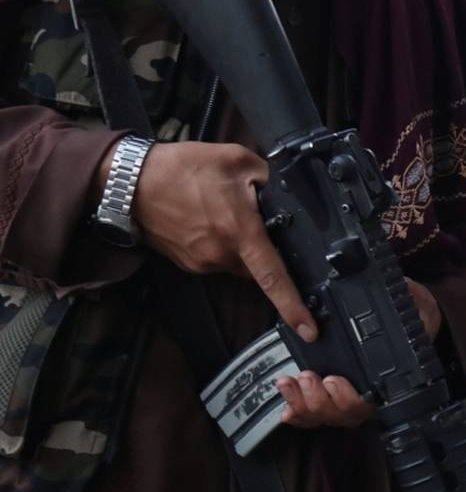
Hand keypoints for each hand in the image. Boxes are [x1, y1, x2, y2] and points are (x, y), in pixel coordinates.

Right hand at [123, 141, 317, 342]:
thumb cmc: (183, 168)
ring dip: (240, 243)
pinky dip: (222, 243)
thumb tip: (287, 194)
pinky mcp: (186, 262)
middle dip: (265, 250)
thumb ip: (269, 180)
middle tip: (258, 217)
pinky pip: (216, 258)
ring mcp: (201, 262)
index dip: (293, 306)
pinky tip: (210, 217)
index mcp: (240, 231)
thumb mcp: (238, 160)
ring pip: (237, 262)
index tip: (309, 331)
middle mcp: (221, 254)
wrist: (130, 182)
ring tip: (225, 209)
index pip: (273, 276)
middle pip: (258, 266)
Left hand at [278, 279, 440, 428]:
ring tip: (290, 383)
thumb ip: (407, 300)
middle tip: (310, 377)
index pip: (370, 402)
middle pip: (343, 414)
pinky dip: (298, 411)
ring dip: (303, 403)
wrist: (413, 315)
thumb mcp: (417, 303)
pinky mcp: (330, 390)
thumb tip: (400, 290)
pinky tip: (286, 407)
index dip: (349, 400)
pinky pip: (313, 412)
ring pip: (325, 415)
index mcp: (392, 378)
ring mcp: (348, 395)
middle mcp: (369, 392)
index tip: (334, 381)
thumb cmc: (415, 313)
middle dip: (320, 401)